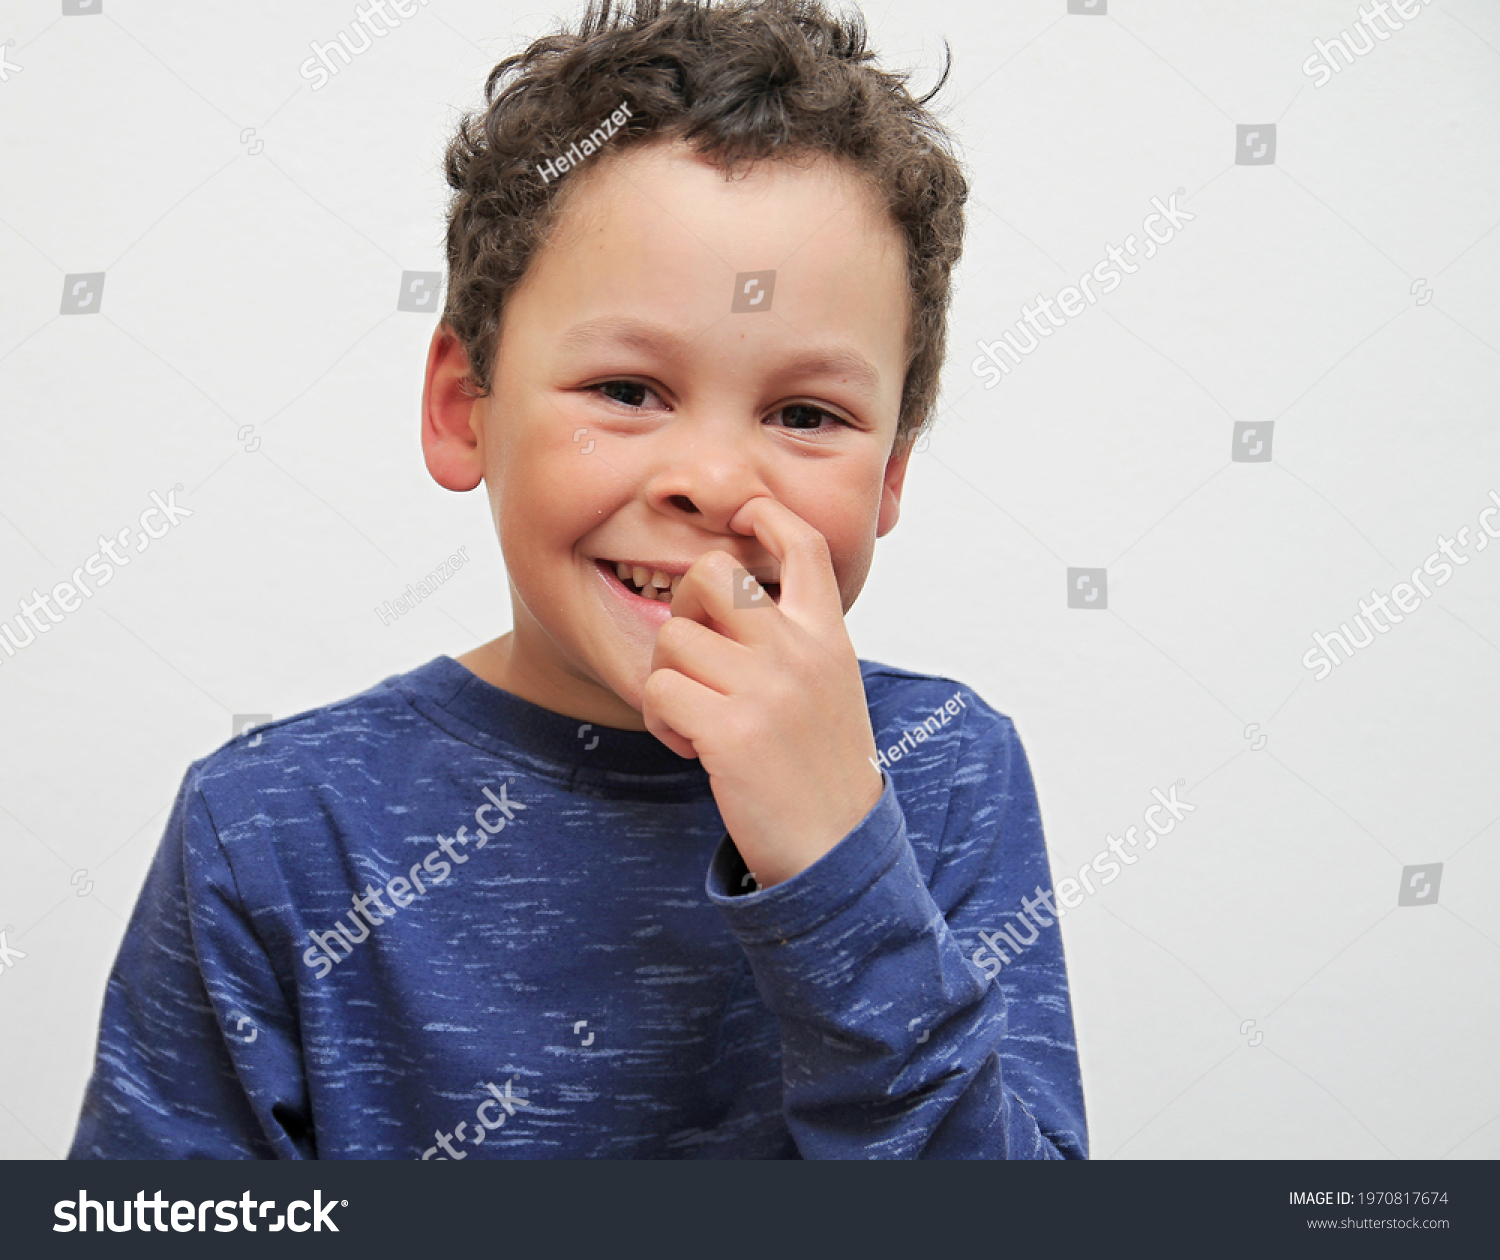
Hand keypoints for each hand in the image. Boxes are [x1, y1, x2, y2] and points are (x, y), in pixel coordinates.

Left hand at [641, 496, 883, 887]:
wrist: (837, 853)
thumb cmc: (822, 772)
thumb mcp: (830, 689)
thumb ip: (795, 643)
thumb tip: (734, 605)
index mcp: (828, 637)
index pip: (803, 546)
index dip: (767, 515)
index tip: (746, 515)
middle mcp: (800, 651)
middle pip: (709, 574)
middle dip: (684, 609)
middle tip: (695, 659)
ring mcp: (766, 688)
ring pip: (672, 638)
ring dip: (667, 680)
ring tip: (696, 720)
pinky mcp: (730, 730)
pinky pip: (659, 692)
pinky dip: (662, 721)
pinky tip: (692, 748)